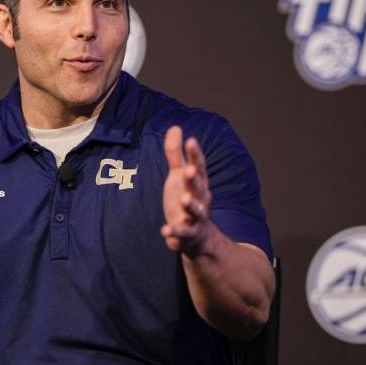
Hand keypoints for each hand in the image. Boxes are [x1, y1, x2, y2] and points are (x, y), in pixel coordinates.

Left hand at [161, 125, 211, 255]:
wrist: (198, 237)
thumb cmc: (186, 199)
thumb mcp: (179, 176)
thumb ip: (175, 154)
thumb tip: (175, 127)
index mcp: (197, 183)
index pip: (198, 166)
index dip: (195, 154)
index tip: (191, 140)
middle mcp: (200, 199)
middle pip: (198, 187)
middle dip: (194, 179)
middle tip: (188, 170)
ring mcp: (195, 218)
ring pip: (195, 211)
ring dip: (190, 205)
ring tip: (184, 199)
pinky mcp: (187, 235)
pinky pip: (182, 233)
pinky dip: (174, 232)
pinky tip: (165, 230)